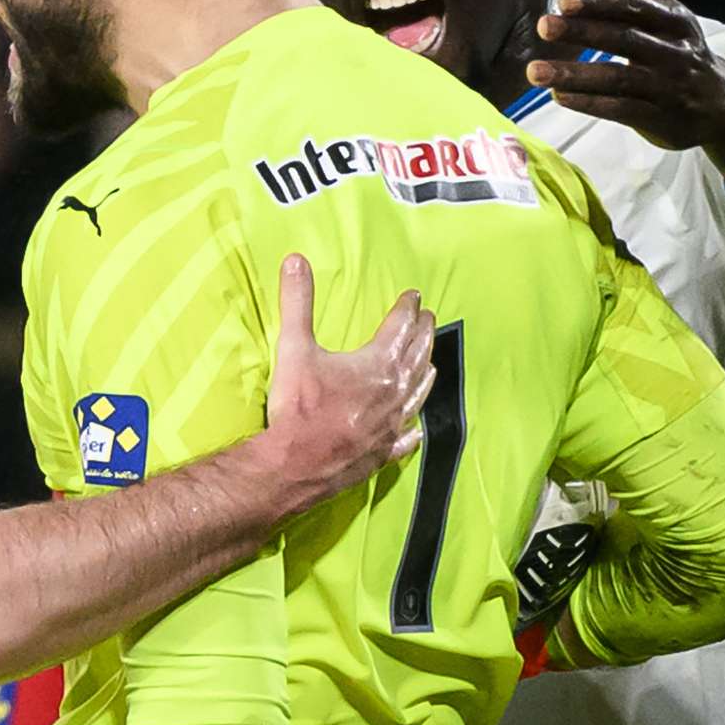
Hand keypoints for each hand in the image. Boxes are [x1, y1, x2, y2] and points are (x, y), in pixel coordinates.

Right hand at [263, 254, 435, 511]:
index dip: (407, 308)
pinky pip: (405, 439)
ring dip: (425, 374)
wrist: (296, 464)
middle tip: (429, 319)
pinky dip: (413, 430)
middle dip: (423, 335)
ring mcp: (391, 426)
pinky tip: (416, 428)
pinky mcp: (382, 453)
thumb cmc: (298, 407)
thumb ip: (297, 302)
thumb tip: (295, 259)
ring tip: (430, 362)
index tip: (414, 296)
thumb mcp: (294, 348)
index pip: (400, 327)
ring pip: (417, 395)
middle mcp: (393, 393)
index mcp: (377, 364)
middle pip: (416, 357)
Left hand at [526, 0, 724, 149]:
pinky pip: (620, 110)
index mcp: (677, 22)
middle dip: (583, 32)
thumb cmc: (681, 52)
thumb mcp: (670, 17)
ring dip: (574, 74)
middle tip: (545, 26)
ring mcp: (668, 88)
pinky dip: (588, 103)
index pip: (638, 7)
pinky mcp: (660, 119)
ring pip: (618, 79)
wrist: (723, 107)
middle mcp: (675, 53)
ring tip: (535, 71)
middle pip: (626, 39)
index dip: (602, 2)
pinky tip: (558, 95)